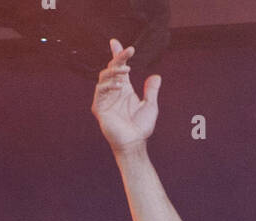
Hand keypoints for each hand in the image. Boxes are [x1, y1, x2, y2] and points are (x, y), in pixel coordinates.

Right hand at [91, 38, 160, 154]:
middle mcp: (114, 91)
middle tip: (128, 53)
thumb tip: (156, 76)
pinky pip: (100, 91)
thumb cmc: (141, 127)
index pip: (118, 67)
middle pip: (111, 68)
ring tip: (127, 71)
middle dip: (118, 58)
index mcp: (124, 89)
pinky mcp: (99, 108)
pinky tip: (119, 85)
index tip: (115, 42)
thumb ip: (151, 91)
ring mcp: (105, 99)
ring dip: (114, 71)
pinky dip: (108, 86)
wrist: (134, 143)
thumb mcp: (150, 106)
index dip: (117, 54)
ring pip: (104, 77)